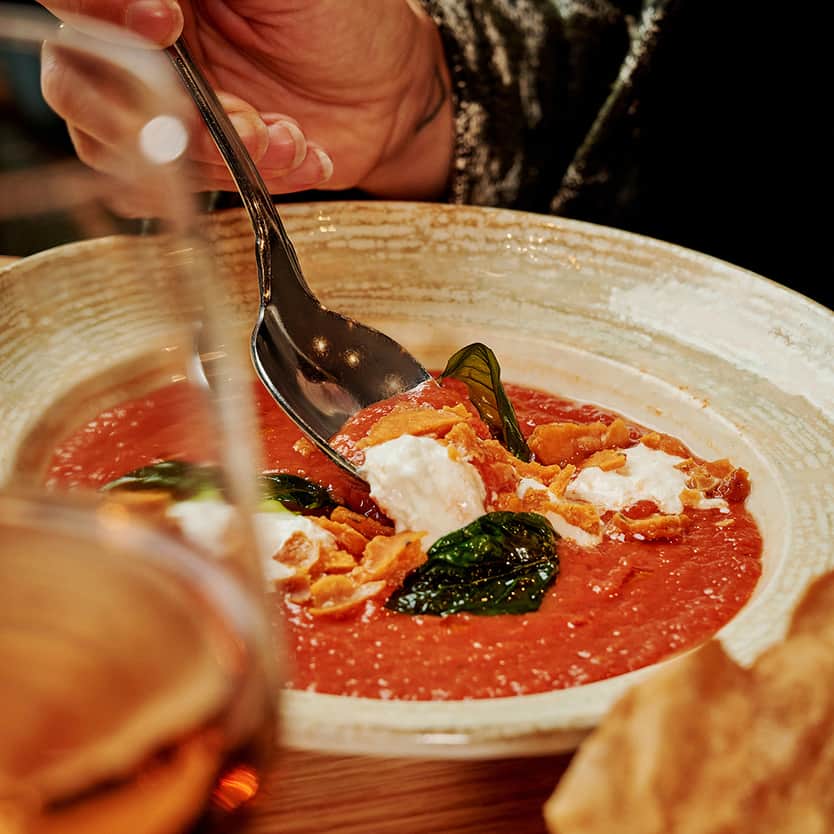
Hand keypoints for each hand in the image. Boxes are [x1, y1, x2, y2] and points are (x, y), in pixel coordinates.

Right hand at [38, 0, 453, 199]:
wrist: (388, 91)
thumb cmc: (341, 18)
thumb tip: (146, 1)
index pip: (74, 4)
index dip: (102, 17)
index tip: (165, 25)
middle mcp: (142, 52)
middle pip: (79, 86)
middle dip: (166, 114)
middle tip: (242, 117)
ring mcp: (166, 114)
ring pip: (126, 152)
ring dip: (216, 155)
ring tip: (285, 135)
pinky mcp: (198, 164)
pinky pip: (181, 192)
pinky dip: (243, 181)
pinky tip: (296, 154)